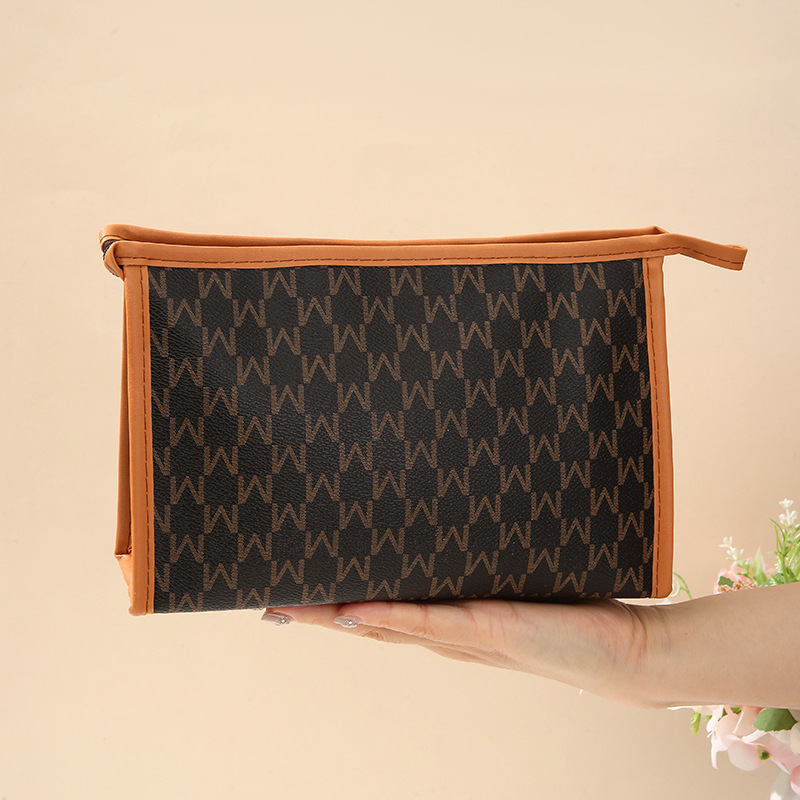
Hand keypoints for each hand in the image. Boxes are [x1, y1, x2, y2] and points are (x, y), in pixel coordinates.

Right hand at [262, 597, 663, 707]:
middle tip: (267, 602)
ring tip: (288, 607)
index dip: (330, 607)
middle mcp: (447, 634)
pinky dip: (391, 618)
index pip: (378, 614)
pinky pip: (431, 623)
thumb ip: (483, 563)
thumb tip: (457, 525)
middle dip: (316, 614)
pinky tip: (356, 610)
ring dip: (336, 619)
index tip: (288, 594)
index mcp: (448, 622)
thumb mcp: (514, 578)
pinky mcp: (490, 627)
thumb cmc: (570, 614)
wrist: (625, 650)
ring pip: (387, 628)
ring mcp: (464, 634)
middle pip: (368, 625)